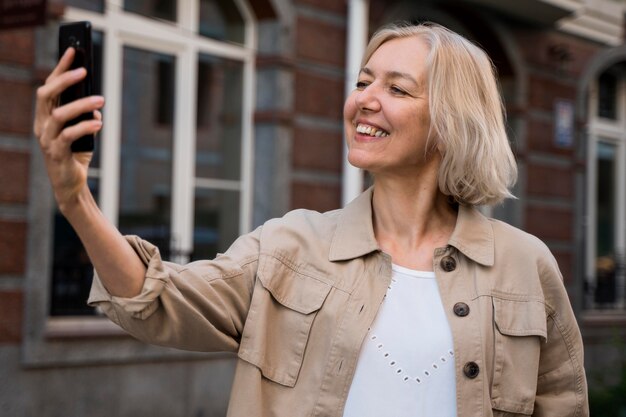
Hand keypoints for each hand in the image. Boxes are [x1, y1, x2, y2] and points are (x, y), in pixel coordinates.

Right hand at [33, 47, 104, 210]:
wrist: (70, 185)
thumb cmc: (76, 155)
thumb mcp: (83, 131)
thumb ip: (86, 116)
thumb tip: (96, 103)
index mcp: (45, 117)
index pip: (49, 86)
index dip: (60, 68)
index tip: (74, 51)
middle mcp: (42, 125)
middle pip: (46, 94)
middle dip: (65, 80)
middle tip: (85, 71)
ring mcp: (47, 140)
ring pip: (60, 114)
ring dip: (81, 105)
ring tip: (100, 100)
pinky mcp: (57, 153)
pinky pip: (69, 135)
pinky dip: (85, 126)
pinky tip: (99, 122)